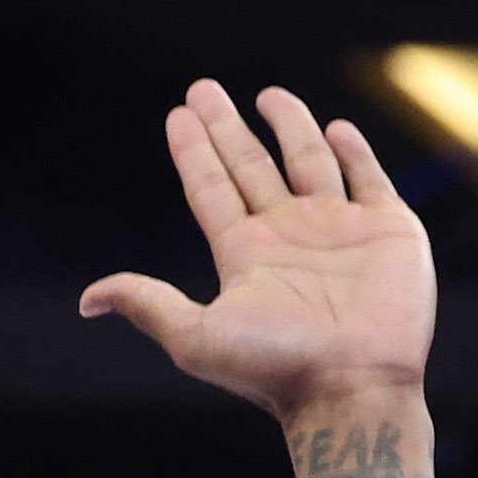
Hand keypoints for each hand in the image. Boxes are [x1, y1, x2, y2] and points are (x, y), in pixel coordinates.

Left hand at [80, 81, 436, 422]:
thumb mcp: (196, 336)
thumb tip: (87, 300)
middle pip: (251, 167)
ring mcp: (341, 232)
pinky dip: (354, 152)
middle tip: (203, 89)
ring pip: (308, 163)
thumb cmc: (277, 368)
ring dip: (289, 127)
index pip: (212, 189)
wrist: (353, 388)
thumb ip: (148, 304)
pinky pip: (369, 180)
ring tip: (268, 95)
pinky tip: (336, 129)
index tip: (178, 115)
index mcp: (246, 255)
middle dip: (227, 128)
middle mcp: (289, 238)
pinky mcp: (390, 232)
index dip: (194, 153)